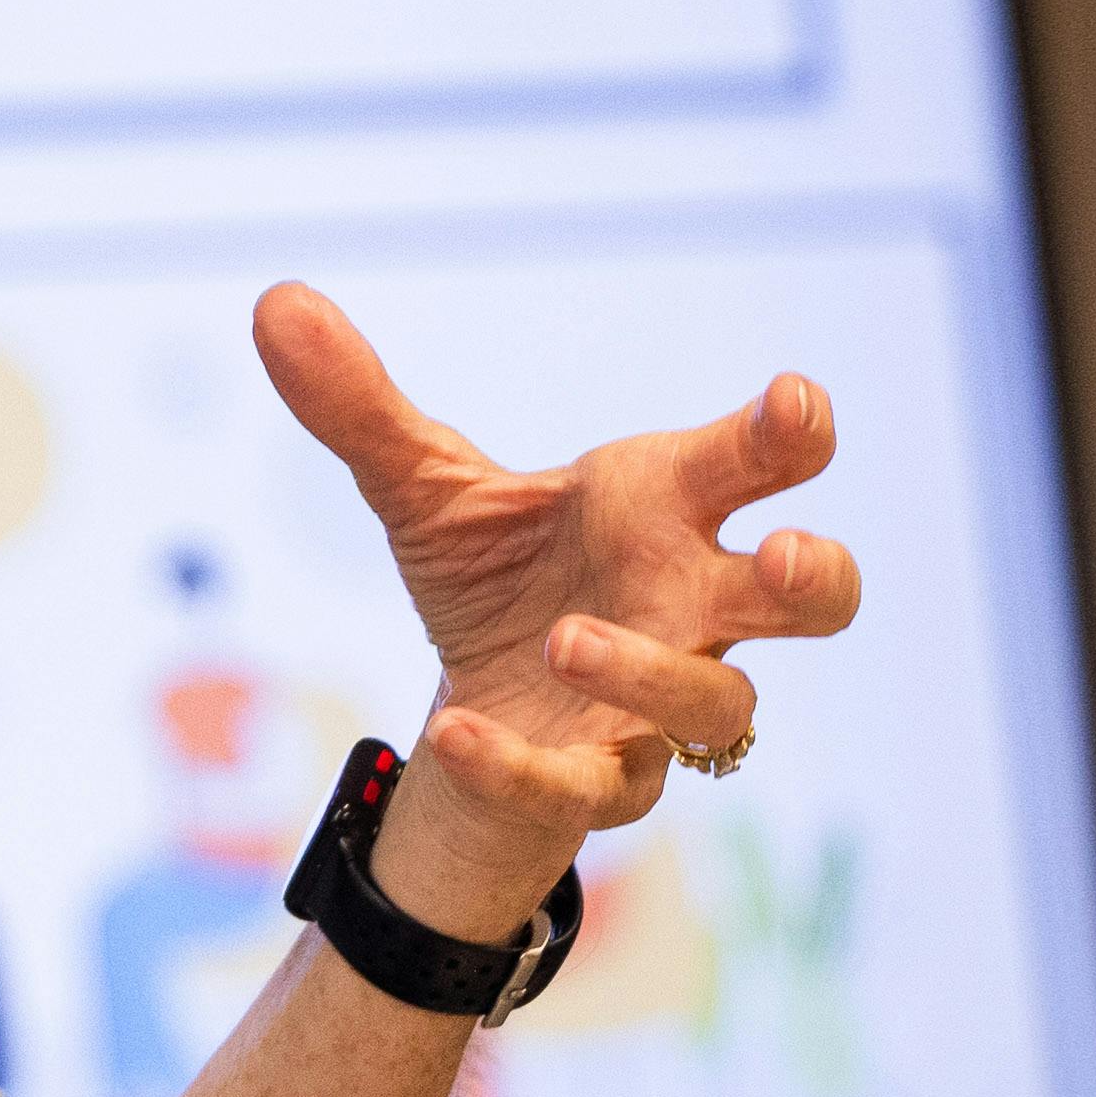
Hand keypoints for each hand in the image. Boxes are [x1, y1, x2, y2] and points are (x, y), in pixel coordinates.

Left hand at [246, 285, 864, 923]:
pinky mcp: (606, 785)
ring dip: (652, 672)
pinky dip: (520, 765)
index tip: (791, 404)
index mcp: (666, 511)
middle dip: (814, 574)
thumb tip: (276, 304)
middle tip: (776, 555)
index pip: (761, 464)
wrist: (472, 718)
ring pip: (720, 705)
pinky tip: (453, 731)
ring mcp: (662, 706)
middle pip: (819, 596)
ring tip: (568, 638)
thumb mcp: (424, 493)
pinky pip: (592, 791)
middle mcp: (692, 606)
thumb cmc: (498, 583)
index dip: (791, 434)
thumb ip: (362, 407)